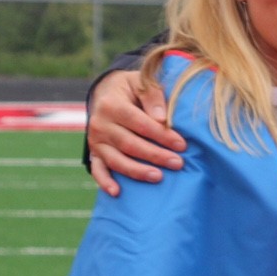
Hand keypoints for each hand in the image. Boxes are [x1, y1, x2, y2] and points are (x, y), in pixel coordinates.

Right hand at [88, 71, 184, 195]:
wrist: (105, 92)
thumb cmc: (130, 89)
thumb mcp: (140, 82)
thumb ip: (152, 96)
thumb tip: (162, 118)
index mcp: (111, 105)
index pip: (140, 123)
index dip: (161, 135)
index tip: (182, 145)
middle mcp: (100, 124)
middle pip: (129, 144)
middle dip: (155, 155)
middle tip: (178, 163)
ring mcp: (95, 140)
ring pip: (116, 160)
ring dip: (137, 171)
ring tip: (158, 177)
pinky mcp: (94, 152)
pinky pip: (98, 169)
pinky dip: (105, 182)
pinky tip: (117, 193)